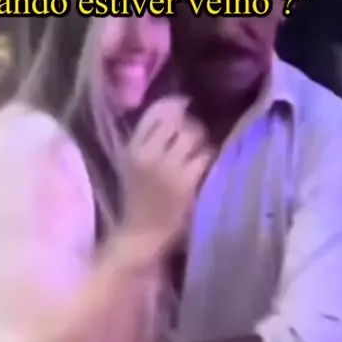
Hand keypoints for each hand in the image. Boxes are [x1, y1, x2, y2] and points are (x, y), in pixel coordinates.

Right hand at [120, 96, 213, 263]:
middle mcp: (147, 154)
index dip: (174, 105)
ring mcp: (167, 168)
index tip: (185, 108)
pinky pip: (205, 156)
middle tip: (195, 140)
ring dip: (202, 141)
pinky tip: (206, 168)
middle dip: (191, 125)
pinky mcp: (185, 183)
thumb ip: (151, 138)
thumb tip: (180, 106)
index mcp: (131, 148)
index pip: (154, 112)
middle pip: (178, 120)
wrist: (140, 236)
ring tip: (200, 154)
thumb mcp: (135, 164)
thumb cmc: (140, 200)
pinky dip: (210, 158)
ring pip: (194, 135)